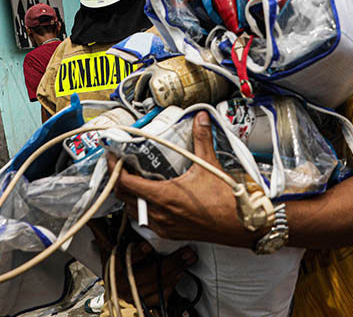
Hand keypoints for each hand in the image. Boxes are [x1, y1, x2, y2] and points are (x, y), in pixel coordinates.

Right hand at [100, 240, 196, 307]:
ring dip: (177, 272)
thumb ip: (104, 231)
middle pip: (150, 274)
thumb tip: (96, 216)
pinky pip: (162, 296)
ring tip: (187, 259)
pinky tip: (179, 273)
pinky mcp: (145, 302)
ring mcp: (135, 295)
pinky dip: (173, 284)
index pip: (126, 259)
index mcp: (115, 267)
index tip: (148, 247)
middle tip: (186, 252)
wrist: (115, 288)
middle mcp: (124, 283)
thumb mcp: (108, 247)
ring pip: (159, 285)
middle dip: (171, 262)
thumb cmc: (114, 264)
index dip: (137, 253)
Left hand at [112, 112, 254, 246]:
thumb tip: (200, 119)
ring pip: (132, 210)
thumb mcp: (209, 166)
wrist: (240, 226)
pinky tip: (149, 197)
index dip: (114, 169)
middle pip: (124, 197)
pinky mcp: (168, 233)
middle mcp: (159, 214)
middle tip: (122, 164)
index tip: (113, 157)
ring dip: (129, 195)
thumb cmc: (225, 202)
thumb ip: (202, 139)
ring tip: (134, 178)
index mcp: (164, 196)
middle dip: (119, 180)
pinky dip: (140, 207)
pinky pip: (144, 221)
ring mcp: (162, 226)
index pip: (126, 183)